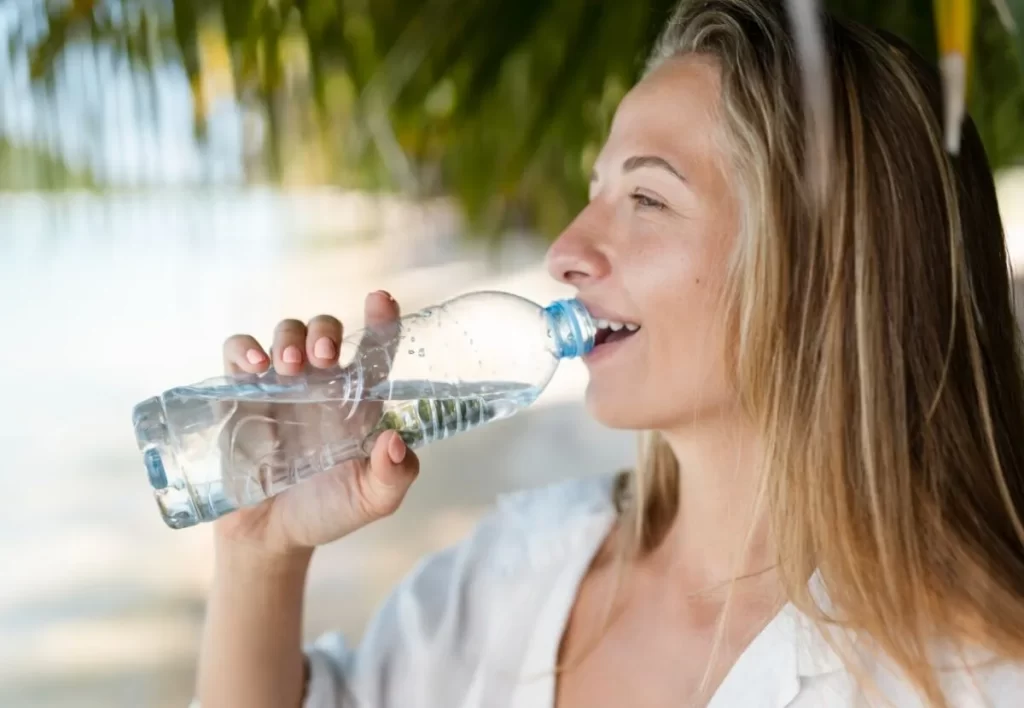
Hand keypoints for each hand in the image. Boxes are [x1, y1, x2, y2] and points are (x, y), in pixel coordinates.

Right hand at [213, 291, 419, 558]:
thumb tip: (395, 439)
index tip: (381, 299)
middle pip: (326, 329)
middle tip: (325, 357)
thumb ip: (394, 475)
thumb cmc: (328, 510)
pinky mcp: (240, 393)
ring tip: (289, 368)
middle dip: (326, 330)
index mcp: (358, 399)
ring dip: (289, 338)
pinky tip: (254, 365)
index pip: (376, 347)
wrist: (272, 535)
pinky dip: (244, 347)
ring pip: (285, 332)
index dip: (382, 319)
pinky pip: (238, 352)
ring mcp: (280, 384)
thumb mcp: (372, 500)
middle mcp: (321, 383)